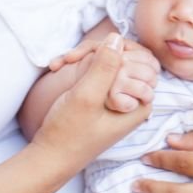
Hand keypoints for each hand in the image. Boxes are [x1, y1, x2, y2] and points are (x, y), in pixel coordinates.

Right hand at [33, 33, 151, 171]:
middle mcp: (135, 99)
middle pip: (127, 57)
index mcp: (142, 102)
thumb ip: (105, 67)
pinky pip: (100, 69)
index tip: (86, 59)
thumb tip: (117, 37)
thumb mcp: (87, 96)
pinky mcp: (105, 95)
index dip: (114, 53)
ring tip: (61, 65)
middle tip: (69, 60)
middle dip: (98, 53)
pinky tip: (59, 67)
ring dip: (86, 56)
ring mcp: (121, 96)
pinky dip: (81, 64)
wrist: (50, 155)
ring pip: (111, 60)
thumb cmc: (68, 132)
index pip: (141, 59)